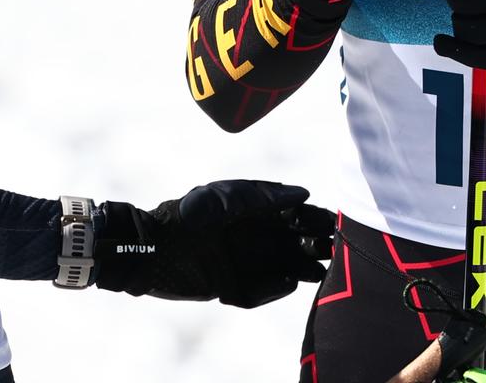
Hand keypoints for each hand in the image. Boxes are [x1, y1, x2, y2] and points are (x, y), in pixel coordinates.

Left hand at [94, 180, 333, 307]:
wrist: (151, 249)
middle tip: (334, 247)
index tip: (334, 222)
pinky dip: (274, 288)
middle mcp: (252, 237)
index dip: (314, 218)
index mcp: (253, 212)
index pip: (293, 215)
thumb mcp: (226, 198)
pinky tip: (289, 282)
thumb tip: (303, 194)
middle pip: (293, 242)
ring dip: (302, 267)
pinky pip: (260, 291)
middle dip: (314, 244)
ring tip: (321, 268)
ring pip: (282, 267)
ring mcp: (243, 263)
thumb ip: (264, 196)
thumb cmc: (187, 216)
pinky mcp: (232, 287)